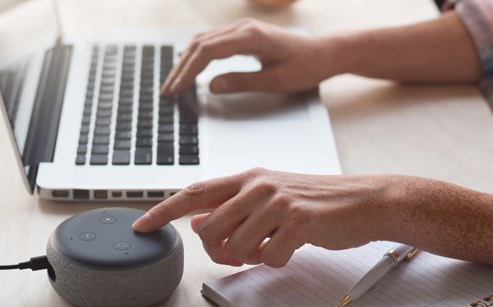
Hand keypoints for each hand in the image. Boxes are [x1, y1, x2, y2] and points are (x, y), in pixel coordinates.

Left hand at [133, 168, 397, 266]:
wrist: (362, 201)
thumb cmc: (316, 200)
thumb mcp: (270, 196)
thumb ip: (234, 207)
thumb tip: (200, 221)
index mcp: (248, 177)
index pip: (195, 192)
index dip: (163, 210)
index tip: (142, 225)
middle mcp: (258, 186)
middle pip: (209, 228)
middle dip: (215, 250)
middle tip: (235, 254)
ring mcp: (277, 202)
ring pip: (236, 247)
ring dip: (249, 257)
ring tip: (269, 246)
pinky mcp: (297, 222)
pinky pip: (268, 258)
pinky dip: (275, 261)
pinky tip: (290, 248)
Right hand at [162, 18, 336, 94]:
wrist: (325, 53)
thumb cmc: (307, 66)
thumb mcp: (276, 81)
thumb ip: (242, 82)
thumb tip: (211, 86)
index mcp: (250, 37)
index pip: (208, 52)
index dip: (188, 72)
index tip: (176, 89)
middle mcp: (243, 28)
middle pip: (200, 44)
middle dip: (181, 68)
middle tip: (167, 91)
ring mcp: (242, 29)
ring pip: (203, 41)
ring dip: (186, 61)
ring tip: (174, 83)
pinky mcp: (244, 34)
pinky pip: (213, 42)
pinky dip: (198, 56)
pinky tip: (190, 69)